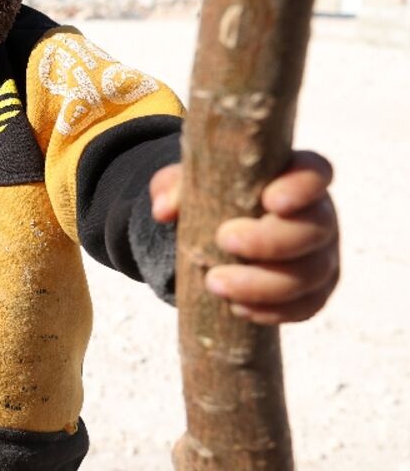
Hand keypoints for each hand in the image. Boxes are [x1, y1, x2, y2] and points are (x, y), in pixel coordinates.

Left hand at [151, 151, 339, 323]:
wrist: (217, 237)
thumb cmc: (211, 198)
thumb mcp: (188, 185)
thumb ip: (174, 187)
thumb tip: (164, 210)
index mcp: (295, 178)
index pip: (314, 173)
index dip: (301, 187)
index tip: (270, 200)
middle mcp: (318, 215)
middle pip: (314, 229)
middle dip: (270, 241)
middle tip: (224, 240)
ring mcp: (322, 255)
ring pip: (311, 274)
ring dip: (263, 284)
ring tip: (215, 283)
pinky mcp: (315, 291)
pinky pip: (306, 307)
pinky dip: (273, 311)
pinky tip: (238, 309)